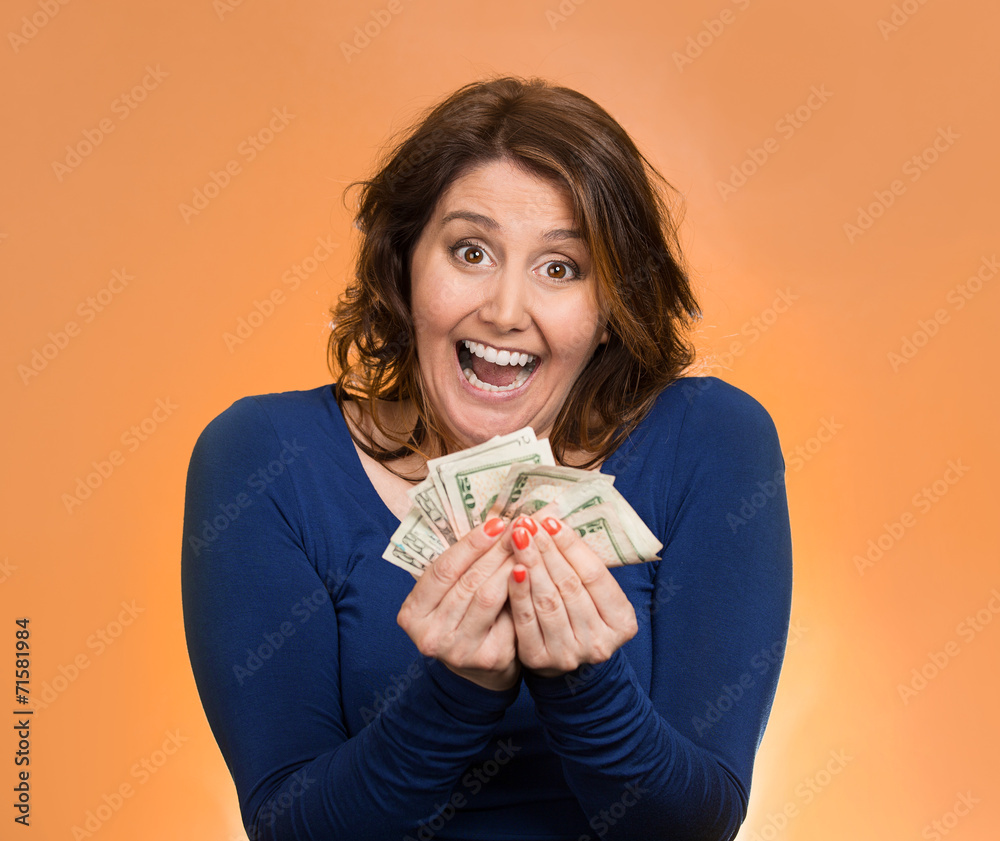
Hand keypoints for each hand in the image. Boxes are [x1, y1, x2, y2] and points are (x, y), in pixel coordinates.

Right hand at [397, 518, 519, 690]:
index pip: (443, 569)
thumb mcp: (447, 595)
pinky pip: (508, 616)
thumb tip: (493, 523)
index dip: (471, 543)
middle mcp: (430, 636)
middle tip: (520, 527)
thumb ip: (461, 567)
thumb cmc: (461, 619)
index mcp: (413, 614)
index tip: (496, 522)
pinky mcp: (488, 658)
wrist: (476, 671)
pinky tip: (534, 572)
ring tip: (528, 544)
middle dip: (496, 550)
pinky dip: (521, 590)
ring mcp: (458, 650)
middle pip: (468, 582)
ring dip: (511, 565)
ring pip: (489, 596)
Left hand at [507, 515, 637, 677]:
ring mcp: (569, 653)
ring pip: (547, 600)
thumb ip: (581, 566)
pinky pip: (526, 619)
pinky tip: (512, 568)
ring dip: (531, 564)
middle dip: (547, 550)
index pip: (595, 575)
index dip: (572, 546)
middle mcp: (599, 642)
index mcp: (622, 623)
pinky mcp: (539, 659)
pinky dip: (518, 591)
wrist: (564, 662)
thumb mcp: (594, 595)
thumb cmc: (579, 615)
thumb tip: (554, 523)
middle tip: (528, 523)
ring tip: (518, 537)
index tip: (551, 521)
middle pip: (569, 586)